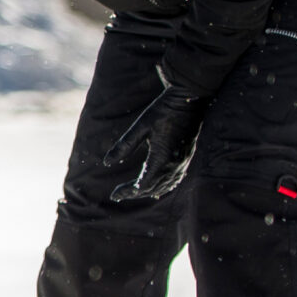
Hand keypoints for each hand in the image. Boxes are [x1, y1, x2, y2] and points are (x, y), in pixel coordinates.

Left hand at [106, 66, 208, 201]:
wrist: (190, 100)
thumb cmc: (163, 110)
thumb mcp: (141, 126)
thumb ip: (124, 145)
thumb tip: (106, 162)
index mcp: (162, 158)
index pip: (142, 185)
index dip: (128, 192)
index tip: (114, 195)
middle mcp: (174, 165)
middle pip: (152, 188)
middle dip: (134, 194)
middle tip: (117, 196)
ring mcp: (182, 162)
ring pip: (164, 186)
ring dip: (148, 192)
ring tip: (131, 193)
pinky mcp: (186, 158)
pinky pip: (174, 180)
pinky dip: (162, 187)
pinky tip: (154, 186)